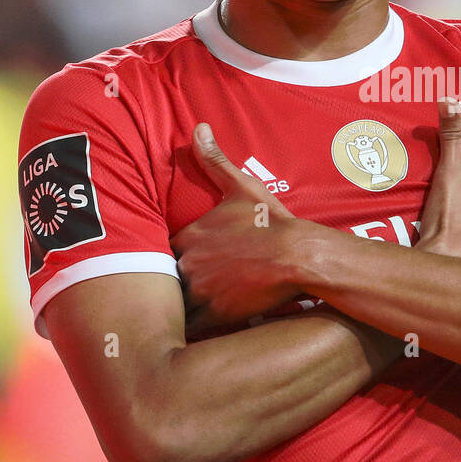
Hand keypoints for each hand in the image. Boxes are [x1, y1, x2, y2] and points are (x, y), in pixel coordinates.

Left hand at [172, 123, 307, 334]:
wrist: (299, 256)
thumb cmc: (271, 222)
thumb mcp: (242, 187)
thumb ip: (215, 161)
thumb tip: (199, 129)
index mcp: (189, 236)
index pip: (161, 253)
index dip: (168, 259)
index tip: (171, 264)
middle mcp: (187, 264)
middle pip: (163, 281)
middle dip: (166, 286)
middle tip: (165, 292)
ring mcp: (200, 292)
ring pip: (172, 307)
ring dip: (174, 310)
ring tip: (173, 317)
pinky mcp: (215, 315)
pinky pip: (189, 328)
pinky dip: (187, 331)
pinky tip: (190, 332)